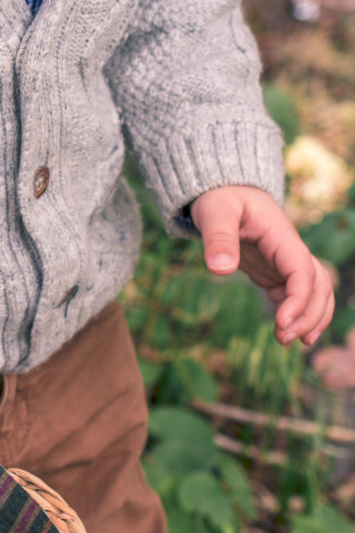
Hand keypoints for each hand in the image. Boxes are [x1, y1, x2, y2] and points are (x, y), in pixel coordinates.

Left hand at [191, 184, 334, 346]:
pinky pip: (296, 295)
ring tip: (289, 342)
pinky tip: (285, 333)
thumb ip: (217, 237)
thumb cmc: (219, 197)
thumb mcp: (214, 211)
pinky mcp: (274, 271)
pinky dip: (297, 314)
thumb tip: (220, 270)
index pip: (303, 271)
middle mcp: (289, 250)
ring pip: (315, 292)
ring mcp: (284, 261)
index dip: (299, 299)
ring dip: (310, 318)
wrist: (223, 189)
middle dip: (308, 315)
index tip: (281, 323)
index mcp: (281, 235)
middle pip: (318, 286)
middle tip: (283, 339)